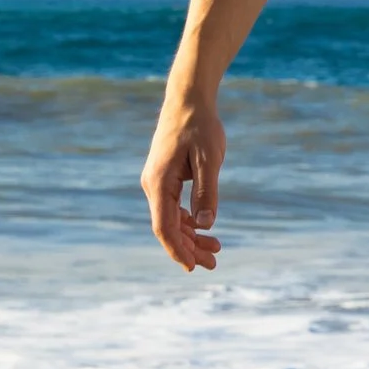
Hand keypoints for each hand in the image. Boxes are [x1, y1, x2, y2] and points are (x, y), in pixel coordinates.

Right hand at [142, 89, 225, 271]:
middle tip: (213, 264)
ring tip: (216, 251)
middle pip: (168, 227)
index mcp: (159, 183)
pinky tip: (205, 230)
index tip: (193, 266)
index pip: (164, 226)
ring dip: (191, 237)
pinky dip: (189, 221)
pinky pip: (174, 207)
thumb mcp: (210, 159)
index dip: (178, 249)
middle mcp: (153, 185)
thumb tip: (206, 224)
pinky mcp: (166, 179)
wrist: (187, 101)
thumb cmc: (200, 127)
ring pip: (172, 219)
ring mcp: (158, 183)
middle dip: (189, 248)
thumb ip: (207, 191)